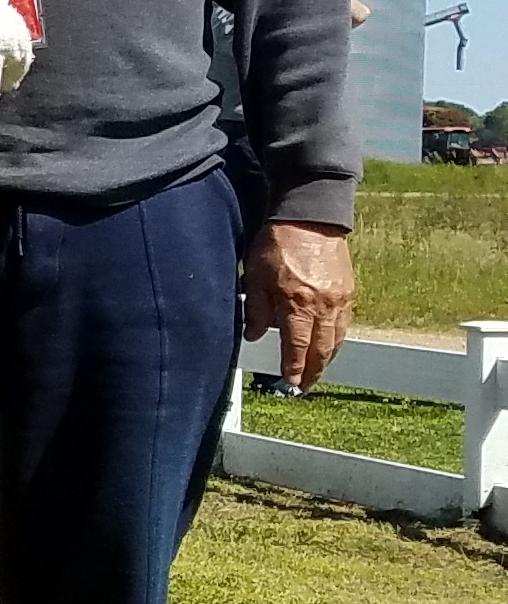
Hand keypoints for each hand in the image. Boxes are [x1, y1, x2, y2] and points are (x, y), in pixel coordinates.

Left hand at [243, 220, 354, 391]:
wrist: (309, 217)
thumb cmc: (277, 243)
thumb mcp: (255, 277)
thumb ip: (255, 310)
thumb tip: (254, 335)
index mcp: (298, 305)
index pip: (297, 347)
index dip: (293, 368)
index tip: (290, 383)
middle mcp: (324, 306)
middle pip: (322, 349)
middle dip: (313, 371)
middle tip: (304, 386)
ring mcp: (340, 299)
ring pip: (336, 338)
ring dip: (327, 358)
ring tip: (316, 370)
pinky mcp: (348, 289)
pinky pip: (344, 322)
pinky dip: (336, 338)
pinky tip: (328, 343)